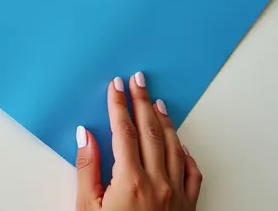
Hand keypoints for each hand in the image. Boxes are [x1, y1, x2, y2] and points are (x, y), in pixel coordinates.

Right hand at [75, 73, 202, 210]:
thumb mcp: (87, 208)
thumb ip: (87, 168)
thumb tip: (86, 136)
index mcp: (130, 180)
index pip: (123, 131)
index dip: (118, 105)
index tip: (115, 86)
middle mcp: (158, 183)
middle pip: (150, 131)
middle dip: (142, 102)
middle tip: (138, 80)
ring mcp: (177, 194)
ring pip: (173, 146)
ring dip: (164, 121)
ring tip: (157, 102)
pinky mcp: (188, 206)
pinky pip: (192, 171)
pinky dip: (184, 152)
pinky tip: (179, 143)